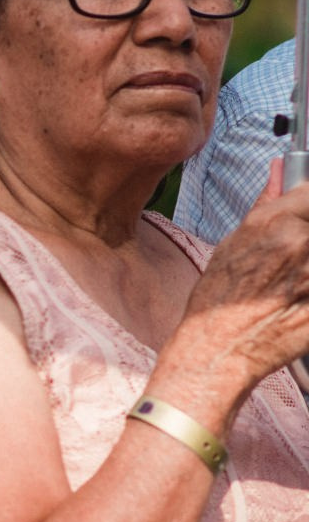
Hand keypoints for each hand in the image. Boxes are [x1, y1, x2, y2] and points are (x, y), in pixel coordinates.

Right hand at [170, 167, 308, 403]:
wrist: (221, 349)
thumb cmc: (221, 301)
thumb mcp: (234, 244)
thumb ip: (268, 205)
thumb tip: (280, 172)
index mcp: (277, 224)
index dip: (307, 203)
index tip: (303, 217)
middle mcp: (303, 244)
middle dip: (307, 240)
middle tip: (293, 259)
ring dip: (307, 265)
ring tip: (292, 279)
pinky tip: (297, 295)